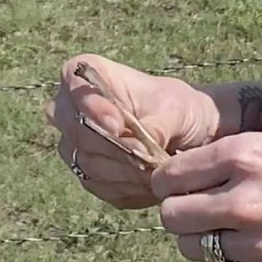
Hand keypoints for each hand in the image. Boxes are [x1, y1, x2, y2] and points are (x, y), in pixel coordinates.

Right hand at [46, 55, 223, 209]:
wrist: (188, 139)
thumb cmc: (179, 109)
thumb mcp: (177, 109)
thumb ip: (156, 124)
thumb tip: (137, 148)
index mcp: (92, 74)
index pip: (74, 83)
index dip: (90, 105)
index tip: (118, 125)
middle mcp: (73, 108)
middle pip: (75, 129)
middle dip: (114, 146)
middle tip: (147, 155)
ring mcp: (75, 144)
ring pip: (86, 162)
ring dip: (124, 170)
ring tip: (156, 168)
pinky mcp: (86, 175)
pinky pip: (98, 185)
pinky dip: (127, 187)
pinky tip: (148, 181)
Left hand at [152, 129, 261, 261]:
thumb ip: (247, 153)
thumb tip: (208, 162)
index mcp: (245, 154)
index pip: (172, 174)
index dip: (170, 178)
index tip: (179, 180)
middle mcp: (241, 198)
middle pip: (171, 215)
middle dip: (177, 209)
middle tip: (195, 205)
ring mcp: (255, 241)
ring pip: (190, 248)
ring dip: (198, 238)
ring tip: (219, 228)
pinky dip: (220, 260)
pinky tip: (241, 246)